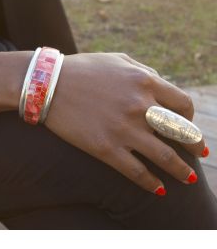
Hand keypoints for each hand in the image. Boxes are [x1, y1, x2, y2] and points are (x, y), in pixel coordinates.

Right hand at [45, 52, 205, 193]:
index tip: (188, 125)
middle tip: (199, 154)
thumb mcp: (118, 60)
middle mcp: (139, 106)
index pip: (183, 104)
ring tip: (189, 179)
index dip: (190, 118)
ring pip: (164, 157)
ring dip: (182, 171)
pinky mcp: (105, 148)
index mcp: (145, 82)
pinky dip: (151, 183)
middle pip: (181, 132)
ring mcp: (124, 129)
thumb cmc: (84, 69)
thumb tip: (162, 85)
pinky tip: (158, 189)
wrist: (48, 84)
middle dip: (194, 146)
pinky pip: (136, 172)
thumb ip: (144, 71)